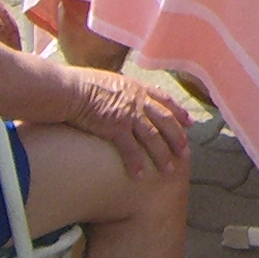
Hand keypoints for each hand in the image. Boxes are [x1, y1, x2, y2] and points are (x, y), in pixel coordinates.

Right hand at [65, 67, 190, 177]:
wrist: (68, 90)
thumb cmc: (82, 85)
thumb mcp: (110, 80)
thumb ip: (123, 89)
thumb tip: (125, 94)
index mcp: (136, 88)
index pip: (164, 100)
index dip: (179, 112)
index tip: (190, 123)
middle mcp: (137, 100)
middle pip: (166, 120)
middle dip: (177, 137)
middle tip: (186, 153)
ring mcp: (128, 114)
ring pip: (153, 137)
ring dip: (162, 155)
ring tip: (169, 169)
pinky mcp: (115, 128)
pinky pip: (130, 150)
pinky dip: (136, 164)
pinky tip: (140, 176)